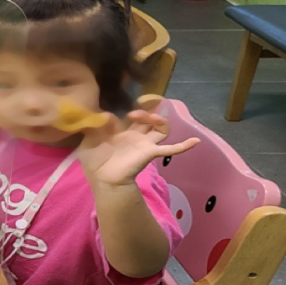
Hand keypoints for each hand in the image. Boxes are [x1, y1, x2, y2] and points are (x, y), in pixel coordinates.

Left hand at [76, 110, 199, 186]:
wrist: (102, 178)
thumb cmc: (94, 160)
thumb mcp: (90, 139)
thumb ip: (97, 125)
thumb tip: (107, 114)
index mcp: (123, 131)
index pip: (134, 116)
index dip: (135, 108)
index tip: (128, 105)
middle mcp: (136, 136)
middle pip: (149, 120)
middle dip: (147, 111)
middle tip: (135, 112)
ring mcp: (145, 144)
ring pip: (161, 129)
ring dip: (160, 120)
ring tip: (153, 118)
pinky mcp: (151, 153)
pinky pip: (171, 150)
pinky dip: (183, 145)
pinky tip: (195, 141)